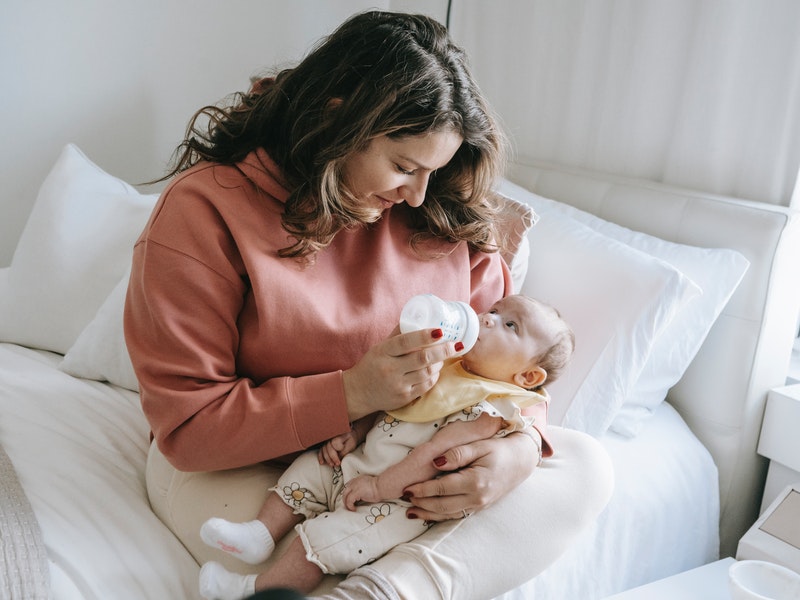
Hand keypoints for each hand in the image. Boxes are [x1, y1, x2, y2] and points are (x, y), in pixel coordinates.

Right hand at [318, 430, 358, 466]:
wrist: (350, 435)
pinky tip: (322, 462)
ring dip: (327, 458)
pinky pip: (321, 450)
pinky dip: (321, 456)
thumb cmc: (351, 440)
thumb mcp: (351, 445)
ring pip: (323, 449)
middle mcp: (331, 436)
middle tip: (337, 463)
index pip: (335, 442)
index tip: (342, 454)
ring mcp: (327, 440)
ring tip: (332, 464)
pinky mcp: (325, 444)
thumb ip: (344, 451)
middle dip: (332, 457)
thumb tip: (338, 458)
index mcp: (339, 435)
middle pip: (328, 447)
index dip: (338, 450)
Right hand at [342, 328, 459, 420]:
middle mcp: (390, 369)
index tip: (440, 331)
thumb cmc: (372, 365)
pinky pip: (426, 386)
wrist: (358, 392)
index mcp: (383, 352)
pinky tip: (436, 369)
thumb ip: (398, 335)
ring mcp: (398, 385)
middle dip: (442, 351)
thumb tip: (418, 318)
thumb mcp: (380, 347)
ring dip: (440, 363)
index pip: (405, 342)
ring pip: (427, 373)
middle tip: (455, 344)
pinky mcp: (404, 398)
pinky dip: (434, 376)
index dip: (424, 336)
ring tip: (444, 355)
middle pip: (422, 359)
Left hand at [342, 475, 380, 509]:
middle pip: (345, 491)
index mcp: (358, 480)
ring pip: (345, 496)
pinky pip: (349, 500)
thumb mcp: (368, 486)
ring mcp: (354, 486)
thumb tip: (361, 497)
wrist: (382, 486)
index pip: (348, 486)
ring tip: (350, 508)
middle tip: (348, 506)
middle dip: (345, 499)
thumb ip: (363, 489)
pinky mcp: (356, 492)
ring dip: (346, 504)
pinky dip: (350, 506)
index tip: (349, 499)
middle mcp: (354, 482)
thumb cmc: (379, 487)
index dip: (348, 493)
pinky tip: (353, 509)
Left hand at [402, 433, 537, 521]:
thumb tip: (435, 463)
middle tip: (404, 499)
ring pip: (448, 514)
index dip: (422, 489)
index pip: (442, 489)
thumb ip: (457, 454)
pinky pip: (457, 515)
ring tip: (410, 512)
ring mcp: (479, 505)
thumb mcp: (479, 445)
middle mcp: (477, 498)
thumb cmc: (499, 449)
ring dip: (428, 514)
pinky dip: (440, 516)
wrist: (521, 460)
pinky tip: (429, 514)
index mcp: (475, 482)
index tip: (406, 488)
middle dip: (421, 503)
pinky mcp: (480, 507)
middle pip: (442, 506)